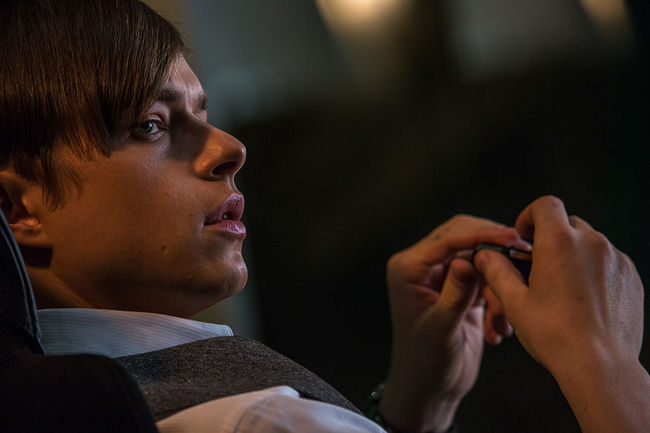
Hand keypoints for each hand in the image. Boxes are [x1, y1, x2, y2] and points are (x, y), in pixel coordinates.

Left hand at [379, 215, 529, 432]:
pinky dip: (497, 299)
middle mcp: (422, 267)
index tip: (511, 237)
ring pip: (478, 260)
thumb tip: (466, 260)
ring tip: (501, 321)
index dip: (481, 234)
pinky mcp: (459, 290)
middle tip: (522, 257)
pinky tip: (498, 328)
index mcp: (408, 269)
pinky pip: (485, 280)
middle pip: (463, 238)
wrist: (430, 389)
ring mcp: (441, 277)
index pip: (447, 239)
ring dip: (496, 286)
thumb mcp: (442, 328)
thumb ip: (456, 293)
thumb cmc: (426, 362)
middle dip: (493, 253)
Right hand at [475, 196, 647, 432]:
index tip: (524, 237)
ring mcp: (616, 259)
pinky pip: (609, 262)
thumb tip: (484, 256)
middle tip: (538, 267)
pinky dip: (595, 271)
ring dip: (574, 255)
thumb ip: (497, 271)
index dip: (531, 215)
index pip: (545, 205)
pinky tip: (584, 300)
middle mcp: (591, 243)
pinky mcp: (632, 277)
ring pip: (590, 243)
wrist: (599, 365)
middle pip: (568, 223)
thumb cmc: (553, 334)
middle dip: (552, 239)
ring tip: (562, 288)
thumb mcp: (514, 302)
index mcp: (558, 243)